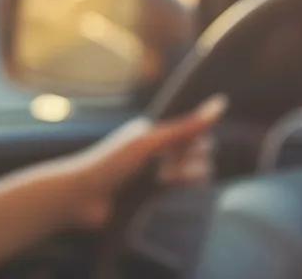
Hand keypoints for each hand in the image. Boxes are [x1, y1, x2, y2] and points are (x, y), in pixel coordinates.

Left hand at [53, 94, 227, 229]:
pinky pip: (176, 186)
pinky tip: (189, 186)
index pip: (187, 127)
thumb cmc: (110, 163)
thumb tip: (221, 103)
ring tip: (175, 178)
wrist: (81, 198)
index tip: (204, 142)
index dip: (199, 134)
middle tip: (178, 165)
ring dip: (192, 172)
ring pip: (186, 168)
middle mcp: (152, 147)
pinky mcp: (150, 193)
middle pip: (190, 148)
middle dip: (196, 155)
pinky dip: (185, 184)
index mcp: (149, 129)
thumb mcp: (149, 142)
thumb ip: (184, 127)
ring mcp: (151, 171)